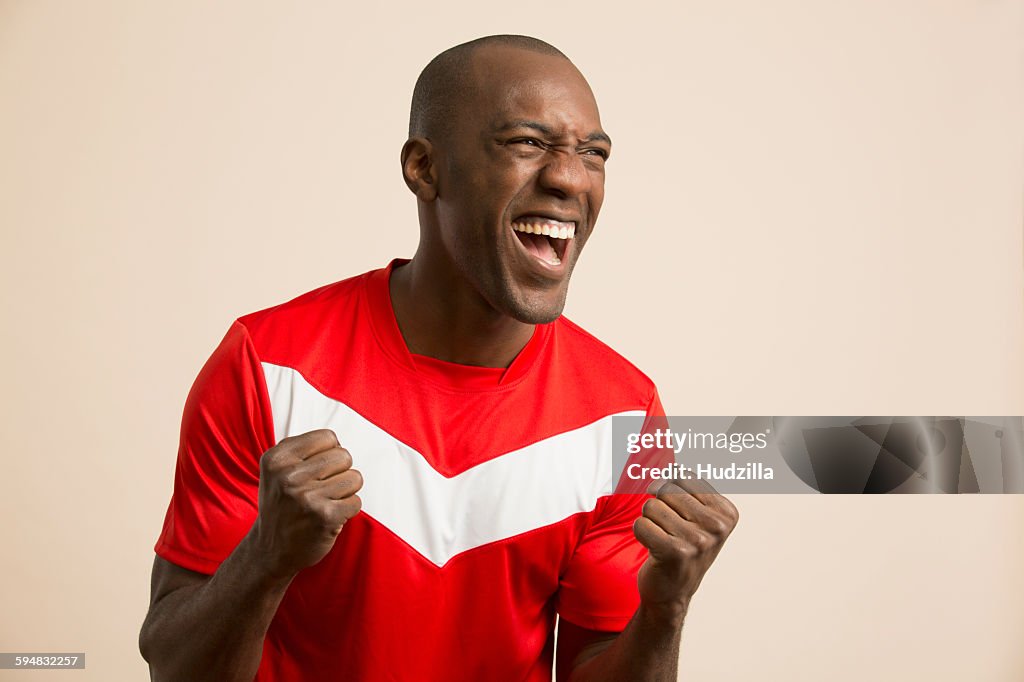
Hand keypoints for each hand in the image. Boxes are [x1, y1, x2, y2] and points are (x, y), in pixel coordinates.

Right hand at [250, 429, 362, 579]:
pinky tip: (329, 516)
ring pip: (354, 478)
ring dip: (345, 492)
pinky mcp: (325, 517)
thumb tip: (336, 442)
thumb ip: (303, 449)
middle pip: (344, 456)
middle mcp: (289, 476)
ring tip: (325, 502)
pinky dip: (348, 510)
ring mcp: (307, 497)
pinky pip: (356, 501)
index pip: (328, 437)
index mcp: (276, 459)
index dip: (329, 452)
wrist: (271, 550)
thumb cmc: (282, 504)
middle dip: (339, 472)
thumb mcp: (277, 470)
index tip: (316, 470)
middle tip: (322, 489)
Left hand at [633, 477, 737, 624]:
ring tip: (662, 540)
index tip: (679, 516)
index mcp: (727, 513)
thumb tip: (672, 464)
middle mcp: (717, 526)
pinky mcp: (676, 552)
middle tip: (668, 530)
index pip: (682, 477)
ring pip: (651, 506)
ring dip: (649, 522)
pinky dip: (641, 534)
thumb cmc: (681, 548)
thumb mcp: (696, 517)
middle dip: (658, 507)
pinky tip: (654, 549)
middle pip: (665, 489)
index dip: (669, 492)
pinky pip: (641, 524)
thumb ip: (687, 487)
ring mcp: (699, 540)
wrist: (672, 592)